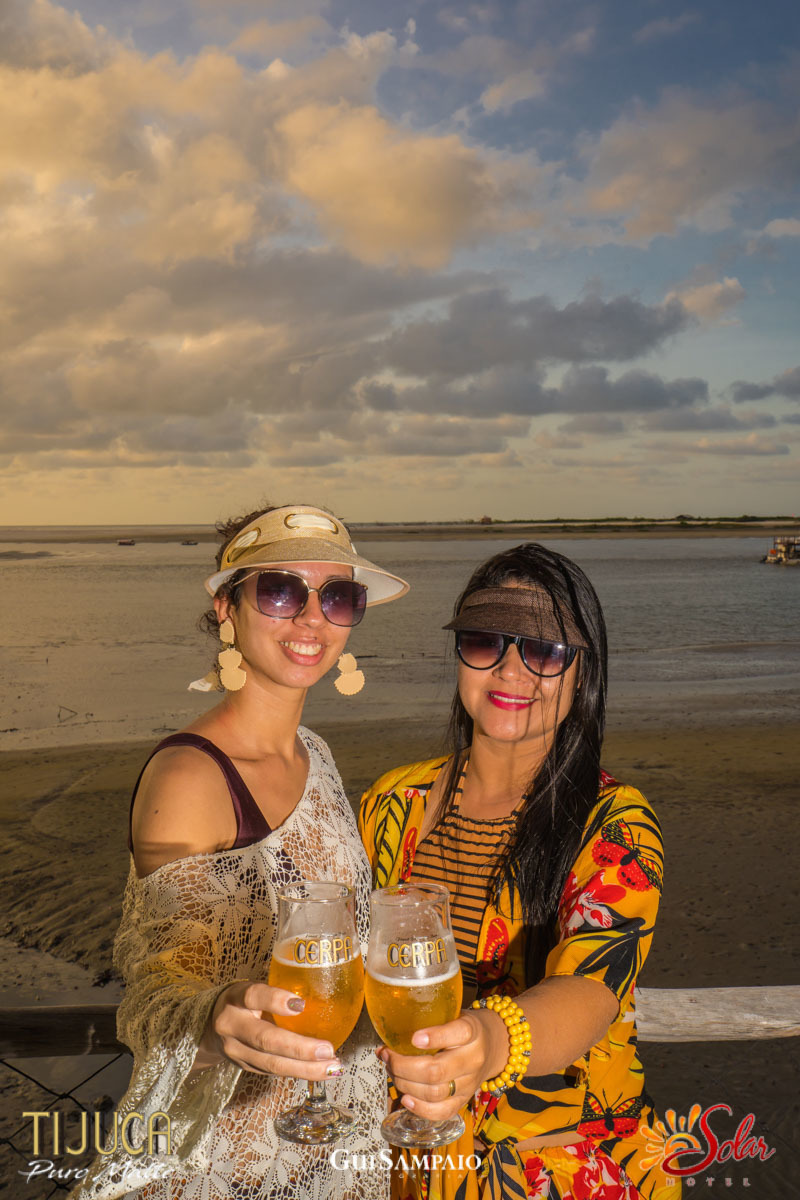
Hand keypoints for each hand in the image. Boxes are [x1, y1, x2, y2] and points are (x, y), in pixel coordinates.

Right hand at [195, 981, 342, 1078]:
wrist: (210, 1028)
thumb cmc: (242, 1002)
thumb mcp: (252, 989)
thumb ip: (276, 993)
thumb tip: (323, 991)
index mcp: (235, 999)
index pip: (252, 997)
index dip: (275, 1000)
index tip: (301, 1004)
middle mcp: (232, 1026)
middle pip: (265, 1039)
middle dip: (299, 1048)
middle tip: (327, 1050)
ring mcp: (237, 1051)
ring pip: (271, 1064)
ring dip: (305, 1068)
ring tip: (332, 1066)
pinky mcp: (245, 1067)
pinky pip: (274, 1072)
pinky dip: (300, 1072)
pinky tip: (322, 1070)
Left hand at [378, 1007, 507, 1121]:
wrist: (493, 1046)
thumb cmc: (464, 1028)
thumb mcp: (453, 1014)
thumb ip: (429, 1022)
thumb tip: (388, 1036)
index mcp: (472, 1031)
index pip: (458, 1033)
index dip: (434, 1037)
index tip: (414, 1038)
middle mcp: (473, 1059)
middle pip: (436, 1071)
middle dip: (403, 1066)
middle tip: (388, 1056)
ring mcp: (469, 1083)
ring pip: (434, 1093)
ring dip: (405, 1084)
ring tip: (392, 1072)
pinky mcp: (464, 1100)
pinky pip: (441, 1112)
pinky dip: (419, 1108)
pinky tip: (405, 1098)